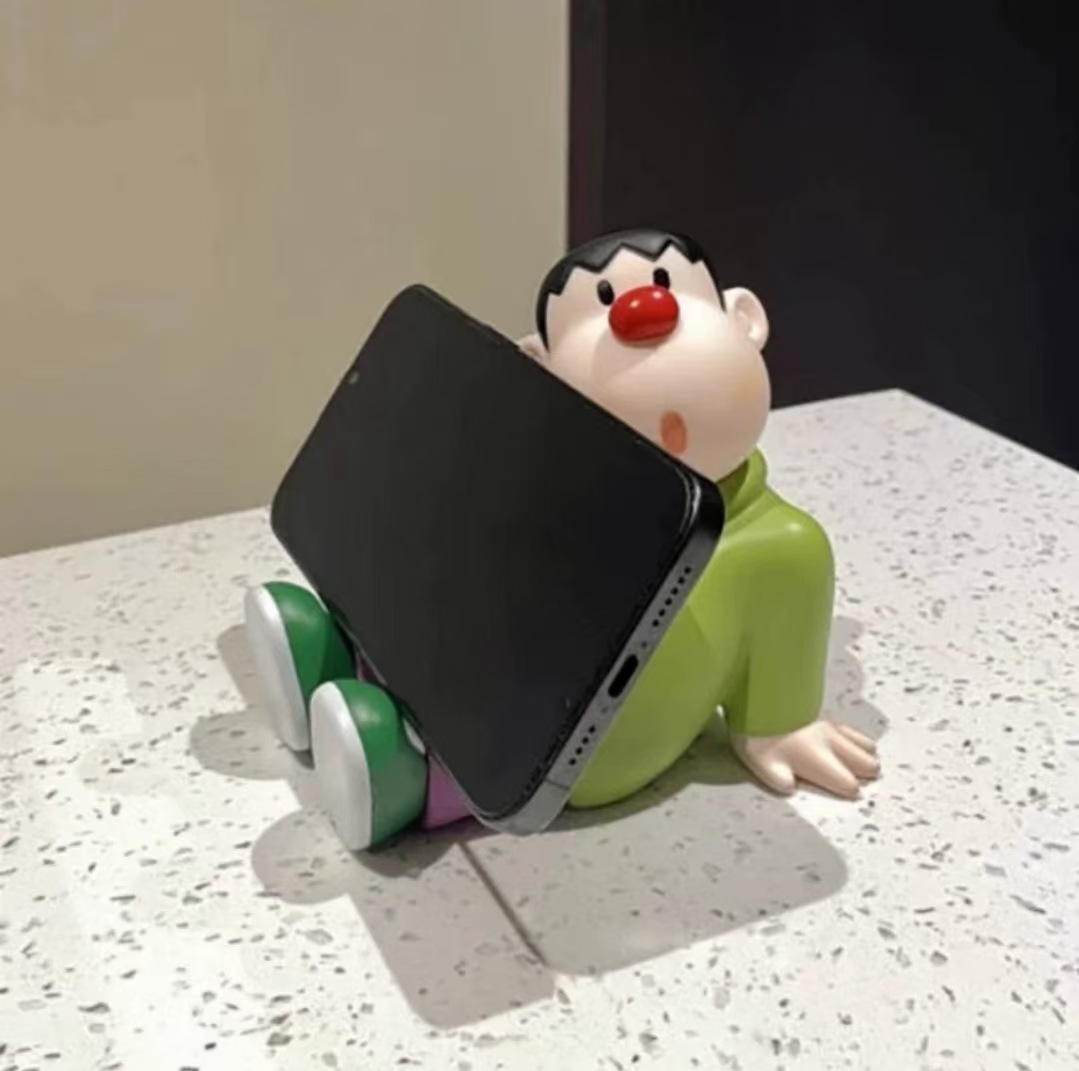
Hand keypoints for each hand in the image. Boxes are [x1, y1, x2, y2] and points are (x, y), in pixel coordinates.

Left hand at [729, 720, 879, 798]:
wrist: (761, 697)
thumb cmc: (761, 733)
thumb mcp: (765, 766)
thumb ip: (783, 782)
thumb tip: (792, 789)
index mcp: (819, 762)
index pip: (848, 783)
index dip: (850, 792)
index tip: (849, 795)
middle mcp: (831, 745)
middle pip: (866, 765)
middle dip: (866, 776)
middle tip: (857, 782)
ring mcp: (831, 728)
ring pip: (865, 746)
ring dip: (865, 757)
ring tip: (863, 765)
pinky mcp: (826, 715)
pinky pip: (852, 730)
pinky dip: (859, 740)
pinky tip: (857, 742)